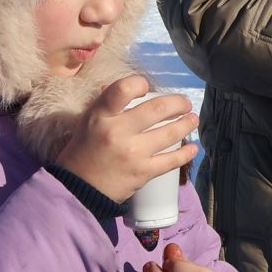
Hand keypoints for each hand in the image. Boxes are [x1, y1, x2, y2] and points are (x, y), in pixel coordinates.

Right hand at [54, 75, 198, 202]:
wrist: (77, 188)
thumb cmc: (84, 150)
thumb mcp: (89, 120)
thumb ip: (108, 102)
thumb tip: (130, 87)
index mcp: (101, 115)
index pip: (123, 89)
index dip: (139, 84)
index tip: (147, 87)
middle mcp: (118, 131)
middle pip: (157, 109)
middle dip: (178, 103)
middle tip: (185, 104)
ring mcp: (132, 153)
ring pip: (169, 134)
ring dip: (186, 124)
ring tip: (193, 120)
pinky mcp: (142, 173)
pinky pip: (170, 161)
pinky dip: (185, 153)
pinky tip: (193, 147)